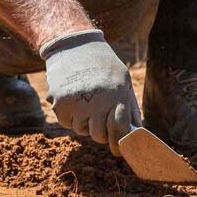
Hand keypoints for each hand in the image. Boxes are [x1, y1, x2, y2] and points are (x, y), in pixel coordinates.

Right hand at [40, 29, 141, 154]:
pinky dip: (70, 116)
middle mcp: (96, 100)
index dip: (119, 144)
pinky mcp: (59, 102)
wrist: (72, 45)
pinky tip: (74, 99)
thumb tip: (137, 135)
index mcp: (116, 94)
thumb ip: (130, 108)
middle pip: (99, 136)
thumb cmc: (102, 64)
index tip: (118, 151)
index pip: (119, 131)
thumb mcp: (123, 80)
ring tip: (86, 102)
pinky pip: (67, 122)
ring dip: (85, 123)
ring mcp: (76, 102)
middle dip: (101, 133)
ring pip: (81, 130)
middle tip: (100, 121)